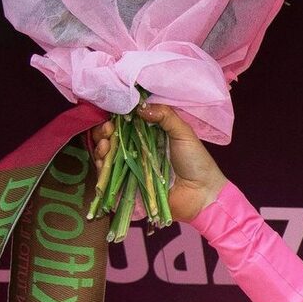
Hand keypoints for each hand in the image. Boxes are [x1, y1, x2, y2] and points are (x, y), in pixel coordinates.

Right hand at [90, 103, 227, 223]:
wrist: (202, 194)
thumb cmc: (197, 163)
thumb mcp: (184, 133)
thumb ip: (166, 116)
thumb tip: (140, 107)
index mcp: (150, 136)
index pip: (125, 123)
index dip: (115, 117)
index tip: (111, 114)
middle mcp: (138, 151)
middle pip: (112, 138)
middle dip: (103, 131)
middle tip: (107, 129)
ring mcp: (132, 168)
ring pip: (106, 155)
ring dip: (100, 147)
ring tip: (105, 144)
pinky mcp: (128, 186)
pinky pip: (108, 176)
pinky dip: (101, 166)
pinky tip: (103, 157)